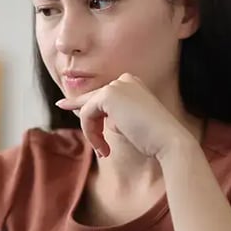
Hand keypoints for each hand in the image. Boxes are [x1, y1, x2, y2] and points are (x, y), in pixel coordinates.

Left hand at [55, 73, 193, 160]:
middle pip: (92, 101)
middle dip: (87, 123)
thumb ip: (110, 115)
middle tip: (87, 137)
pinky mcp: (108, 95)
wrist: (168, 140)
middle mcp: (124, 79)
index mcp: (132, 83)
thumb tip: (84, 113)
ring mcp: (116, 85)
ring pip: (87, 110)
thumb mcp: (127, 123)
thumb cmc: (151, 138)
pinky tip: (102, 147)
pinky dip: (90, 133)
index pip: (101, 94)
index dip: (81, 103)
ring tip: (104, 151)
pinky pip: (86, 114)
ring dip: (92, 133)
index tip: (62, 104)